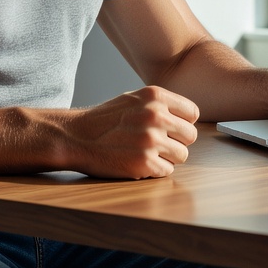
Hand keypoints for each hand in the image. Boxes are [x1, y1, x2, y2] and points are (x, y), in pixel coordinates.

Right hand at [63, 86, 199, 178]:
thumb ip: (160, 104)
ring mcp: (150, 139)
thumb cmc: (105, 120)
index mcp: (155, 96)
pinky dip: (155, 170)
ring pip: (182, 155)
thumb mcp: (133, 99)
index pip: (192, 113)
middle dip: (177, 142)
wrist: (75, 137)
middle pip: (190, 136)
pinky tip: (138, 162)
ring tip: (146, 153)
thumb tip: (187, 117)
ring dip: (167, 158)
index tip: (170, 129)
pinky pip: (167, 171)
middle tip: (157, 144)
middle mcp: (155, 115)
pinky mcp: (144, 162)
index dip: (182, 123)